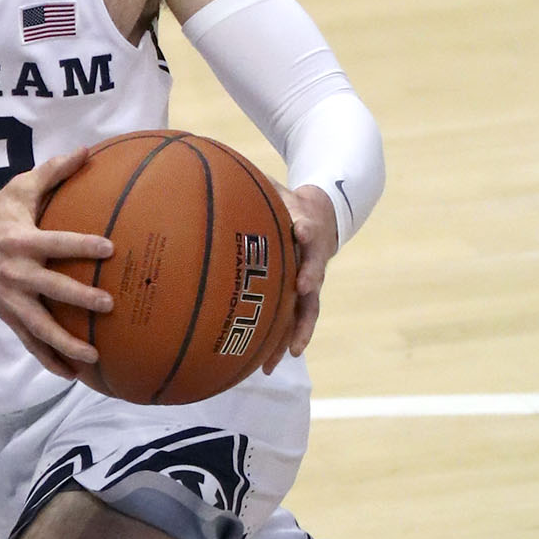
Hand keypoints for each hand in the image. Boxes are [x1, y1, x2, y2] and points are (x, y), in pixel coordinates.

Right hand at [0, 148, 113, 380]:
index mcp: (22, 241)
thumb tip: (88, 150)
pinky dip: (50, 359)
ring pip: (40, 326)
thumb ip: (54, 171)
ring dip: (65, 343)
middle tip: (108, 304)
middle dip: (78, 298)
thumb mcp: (20, 188)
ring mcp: (11, 299)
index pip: (57, 243)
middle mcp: (16, 273)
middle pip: (50, 289)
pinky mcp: (8, 316)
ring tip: (93, 355)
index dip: (82, 246)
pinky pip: (30, 342)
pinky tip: (72, 374)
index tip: (110, 248)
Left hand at [272, 184, 337, 364]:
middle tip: (304, 286)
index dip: (304, 228)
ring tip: (287, 354)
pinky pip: (293, 323)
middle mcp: (312, 260)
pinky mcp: (301, 298)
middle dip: (309, 280)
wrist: (320, 218)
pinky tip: (265, 366)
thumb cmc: (288, 203)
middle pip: (314, 274)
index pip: (308, 225)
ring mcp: (309, 282)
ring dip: (297, 330)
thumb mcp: (275, 188)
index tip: (300, 231)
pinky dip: (282, 343)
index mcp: (306, 229)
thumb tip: (218, 173)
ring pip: (306, 310)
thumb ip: (254, 186)